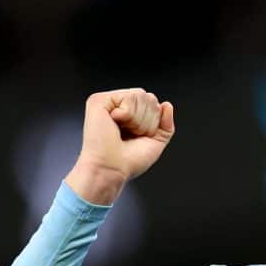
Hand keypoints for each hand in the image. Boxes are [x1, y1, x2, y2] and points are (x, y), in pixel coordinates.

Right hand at [65, 88, 175, 204]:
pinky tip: (115, 123)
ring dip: (138, 120)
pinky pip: (129, 97)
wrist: (112, 169)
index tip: (139, 137)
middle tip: (131, 135)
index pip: (154, 104)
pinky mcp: (98, 101)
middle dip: (148, 120)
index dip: (154, 123)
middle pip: (149, 98)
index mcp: (130, 115)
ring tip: (124, 131)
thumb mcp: (156, 141)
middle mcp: (118, 106)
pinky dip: (129, 115)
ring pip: (141, 95)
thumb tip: (167, 104)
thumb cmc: (129, 161)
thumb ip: (165, 123)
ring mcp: (108, 102)